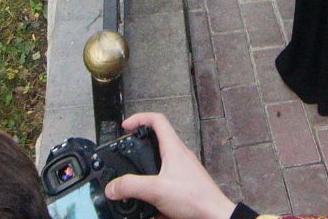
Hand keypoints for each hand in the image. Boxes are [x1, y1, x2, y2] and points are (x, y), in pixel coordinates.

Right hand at [102, 112, 236, 218]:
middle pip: (157, 141)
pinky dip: (155, 193)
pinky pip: (166, 184)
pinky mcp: (185, 187)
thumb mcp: (156, 190)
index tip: (125, 126)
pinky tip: (151, 208)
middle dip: (139, 147)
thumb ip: (132, 186)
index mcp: (174, 148)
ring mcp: (183, 172)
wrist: (215, 217)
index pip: (157, 120)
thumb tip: (112, 186)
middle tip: (126, 153)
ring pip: (160, 164)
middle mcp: (180, 157)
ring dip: (146, 174)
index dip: (139, 118)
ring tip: (135, 184)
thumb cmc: (196, 199)